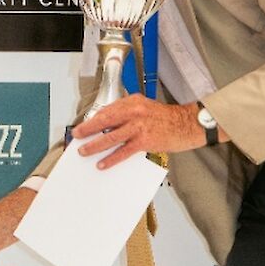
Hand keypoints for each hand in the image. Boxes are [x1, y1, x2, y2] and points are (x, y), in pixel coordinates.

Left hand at [71, 96, 205, 169]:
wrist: (187, 124)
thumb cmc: (168, 118)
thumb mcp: (146, 108)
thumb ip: (129, 114)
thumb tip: (110, 125)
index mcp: (133, 102)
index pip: (107, 110)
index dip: (93, 119)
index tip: (83, 126)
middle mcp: (134, 111)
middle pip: (104, 120)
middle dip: (88, 129)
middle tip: (76, 135)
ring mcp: (139, 126)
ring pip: (110, 136)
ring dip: (94, 145)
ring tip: (84, 151)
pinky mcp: (144, 140)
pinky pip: (123, 151)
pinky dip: (111, 158)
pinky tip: (102, 163)